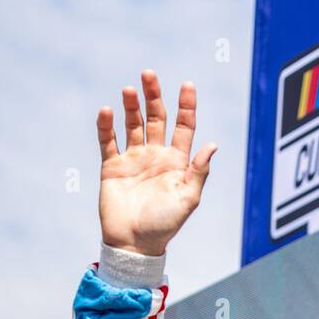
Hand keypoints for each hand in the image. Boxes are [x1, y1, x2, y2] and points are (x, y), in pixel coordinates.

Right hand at [97, 70, 215, 256]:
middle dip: (154, 96)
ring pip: (132, 124)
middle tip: (149, 74)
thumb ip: (199, 171)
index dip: (186, 106)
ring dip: (131, 106)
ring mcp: (133, 159)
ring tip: (129, 90)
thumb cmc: (164, 225)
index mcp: (177, 163)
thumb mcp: (188, 199)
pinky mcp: (112, 166)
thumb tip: (212, 145)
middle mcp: (156, 156)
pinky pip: (108, 140)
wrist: (134, 243)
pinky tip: (106, 110)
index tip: (187, 85)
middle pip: (156, 118)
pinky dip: (106, 125)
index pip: (184, 127)